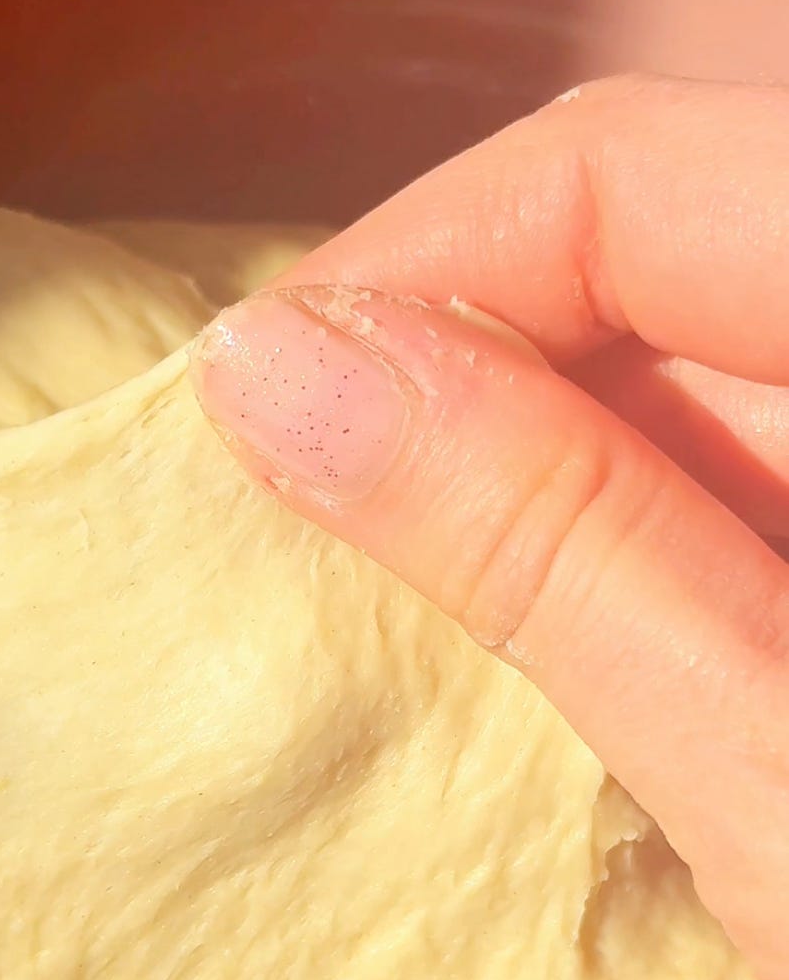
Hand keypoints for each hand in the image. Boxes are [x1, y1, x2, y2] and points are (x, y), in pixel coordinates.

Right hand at [191, 72, 788, 979]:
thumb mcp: (775, 809)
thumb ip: (562, 560)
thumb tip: (276, 374)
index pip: (646, 171)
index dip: (424, 257)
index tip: (245, 412)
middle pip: (644, 266)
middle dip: (435, 369)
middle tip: (266, 522)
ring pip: (656, 390)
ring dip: (489, 472)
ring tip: (344, 598)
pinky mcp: (785, 629)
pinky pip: (687, 508)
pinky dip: (572, 559)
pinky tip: (489, 665)